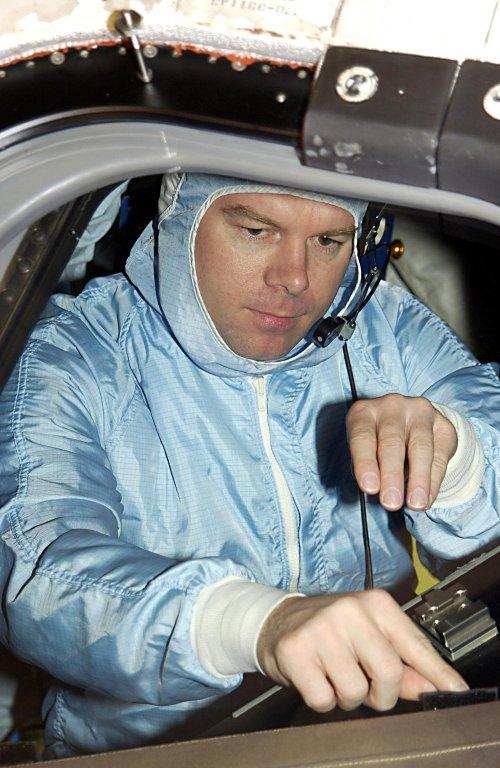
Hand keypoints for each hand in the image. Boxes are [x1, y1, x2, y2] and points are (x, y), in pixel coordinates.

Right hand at [257, 590, 467, 712]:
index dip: (436, 673)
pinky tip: (314, 676)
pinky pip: (324, 700)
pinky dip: (322, 699)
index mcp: (375, 604)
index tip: (454, 690)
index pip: (414, 644)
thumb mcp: (369, 637)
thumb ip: (402, 663)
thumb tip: (434, 686)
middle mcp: (350, 611)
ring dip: (347, 697)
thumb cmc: (330, 630)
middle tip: (364, 683)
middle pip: (388, 675)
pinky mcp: (296, 650)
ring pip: (355, 693)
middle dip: (380, 694)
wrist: (277, 620)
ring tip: (333, 674)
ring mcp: (321, 629)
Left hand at [346, 394, 456, 510]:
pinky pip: (439, 456)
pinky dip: (433, 481)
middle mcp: (391, 406)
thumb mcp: (365, 450)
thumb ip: (366, 468)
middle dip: (391, 475)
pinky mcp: (443, 425)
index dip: (365, 463)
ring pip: (420, 447)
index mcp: (364, 412)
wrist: (412, 422)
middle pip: (392, 441)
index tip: (370, 488)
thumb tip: (376, 491)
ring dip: (418, 479)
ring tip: (415, 504)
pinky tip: (427, 498)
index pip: (362, 437)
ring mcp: (419, 412)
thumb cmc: (377, 442)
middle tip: (391, 502)